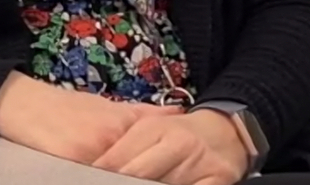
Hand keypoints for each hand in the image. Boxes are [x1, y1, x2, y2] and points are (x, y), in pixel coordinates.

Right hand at [0, 72, 181, 164]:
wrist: (24, 103)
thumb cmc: (66, 106)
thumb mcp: (106, 105)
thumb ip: (142, 113)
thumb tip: (178, 112)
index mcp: (122, 126)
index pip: (151, 159)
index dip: (161, 172)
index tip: (171, 179)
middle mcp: (110, 139)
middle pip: (137, 173)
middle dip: (144, 178)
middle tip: (153, 180)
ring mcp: (90, 154)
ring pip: (118, 179)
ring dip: (123, 180)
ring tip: (125, 180)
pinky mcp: (69, 166)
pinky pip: (91, 181)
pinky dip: (99, 181)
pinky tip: (102, 181)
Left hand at [93, 107, 249, 183]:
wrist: (224, 132)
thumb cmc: (178, 135)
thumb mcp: (149, 133)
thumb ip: (123, 152)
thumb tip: (95, 170)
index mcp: (152, 129)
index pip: (117, 160)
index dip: (99, 175)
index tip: (85, 180)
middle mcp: (175, 142)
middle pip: (137, 175)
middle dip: (119, 183)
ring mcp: (198, 162)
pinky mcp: (217, 179)